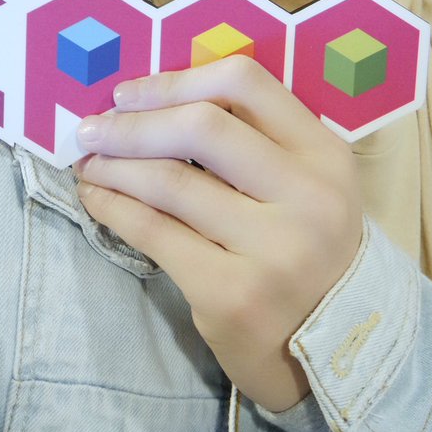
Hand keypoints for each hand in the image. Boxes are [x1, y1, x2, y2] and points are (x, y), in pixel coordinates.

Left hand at [73, 55, 362, 411]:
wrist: (342, 352)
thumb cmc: (311, 252)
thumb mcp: (308, 186)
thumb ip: (256, 141)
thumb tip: (157, 101)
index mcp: (325, 155)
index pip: (245, 83)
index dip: (177, 80)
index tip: (131, 93)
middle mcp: (306, 196)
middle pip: (202, 126)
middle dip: (133, 122)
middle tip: (92, 126)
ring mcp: (271, 248)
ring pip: (170, 181)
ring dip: (114, 163)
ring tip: (89, 161)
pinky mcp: (231, 294)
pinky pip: (155, 233)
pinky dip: (114, 207)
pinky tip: (96, 197)